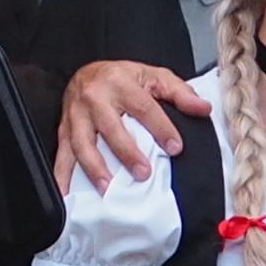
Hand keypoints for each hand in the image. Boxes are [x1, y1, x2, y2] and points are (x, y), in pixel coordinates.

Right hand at [55, 60, 205, 191]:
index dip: (161, 128)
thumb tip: (203, 108)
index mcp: (120, 83)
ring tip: (107, 187)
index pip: (143, 107)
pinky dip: (61, 175)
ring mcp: (76, 115)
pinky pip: (61, 154)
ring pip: (83, 143)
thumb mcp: (154, 76)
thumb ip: (179, 93)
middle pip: (111, 127)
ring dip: (94, 167)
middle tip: (143, 173)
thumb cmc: (122, 78)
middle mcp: (95, 97)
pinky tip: (65, 192)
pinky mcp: (63, 129)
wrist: (86, 72)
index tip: (175, 148)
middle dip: (126, 152)